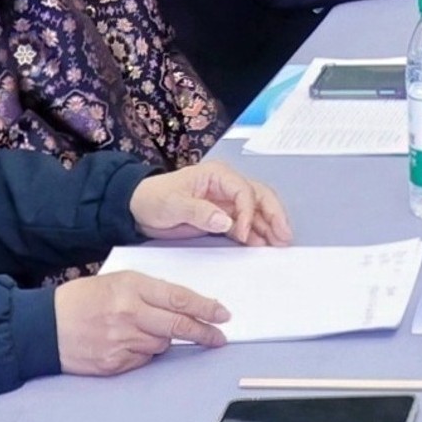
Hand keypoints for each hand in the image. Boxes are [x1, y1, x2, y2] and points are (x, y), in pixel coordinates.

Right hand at [53, 271, 227, 375]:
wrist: (43, 327)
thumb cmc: (80, 300)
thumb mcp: (115, 282)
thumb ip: (148, 292)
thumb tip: (181, 307)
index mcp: (130, 287)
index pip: (179, 298)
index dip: (205, 308)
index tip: (223, 314)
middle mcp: (129, 313)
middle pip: (179, 325)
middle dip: (204, 332)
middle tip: (219, 337)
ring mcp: (122, 340)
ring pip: (162, 345)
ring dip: (163, 341)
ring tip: (141, 332)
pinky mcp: (115, 363)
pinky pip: (143, 360)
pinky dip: (142, 353)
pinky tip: (125, 344)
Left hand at [127, 158, 288, 244]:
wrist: (137, 209)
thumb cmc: (153, 199)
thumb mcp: (173, 204)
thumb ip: (199, 212)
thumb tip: (226, 221)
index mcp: (217, 175)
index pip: (244, 191)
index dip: (248, 213)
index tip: (243, 234)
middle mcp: (227, 186)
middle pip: (260, 197)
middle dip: (274, 215)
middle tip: (285, 236)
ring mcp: (226, 202)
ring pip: (257, 210)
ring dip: (269, 226)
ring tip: (280, 244)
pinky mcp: (222, 217)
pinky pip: (246, 224)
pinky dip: (256, 234)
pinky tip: (263, 245)